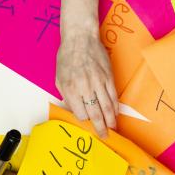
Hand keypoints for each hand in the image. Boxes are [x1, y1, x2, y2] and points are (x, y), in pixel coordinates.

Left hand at [56, 0, 118, 137]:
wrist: (81, 38)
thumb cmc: (67, 57)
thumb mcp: (59, 78)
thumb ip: (66, 95)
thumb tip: (73, 110)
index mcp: (71, 88)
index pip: (80, 113)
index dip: (84, 119)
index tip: (87, 123)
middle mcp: (85, 86)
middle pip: (95, 113)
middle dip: (100, 128)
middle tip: (104, 137)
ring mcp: (98, 82)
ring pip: (107, 107)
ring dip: (111, 120)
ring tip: (113, 129)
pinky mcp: (108, 77)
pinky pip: (113, 96)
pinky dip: (115, 107)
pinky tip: (115, 114)